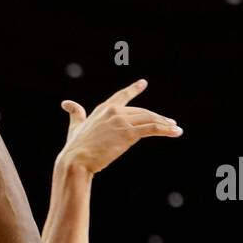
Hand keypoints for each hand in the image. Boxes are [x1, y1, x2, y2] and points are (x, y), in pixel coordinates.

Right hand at [56, 79, 181, 173]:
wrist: (76, 160)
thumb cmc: (75, 147)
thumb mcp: (75, 126)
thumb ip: (75, 113)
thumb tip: (66, 103)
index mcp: (103, 109)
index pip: (121, 96)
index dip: (133, 89)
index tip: (143, 83)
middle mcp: (114, 112)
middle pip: (142, 111)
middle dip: (157, 117)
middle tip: (170, 122)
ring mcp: (122, 121)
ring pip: (150, 119)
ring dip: (165, 123)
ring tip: (175, 128)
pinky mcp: (129, 134)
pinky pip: (152, 128)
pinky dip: (166, 130)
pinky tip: (175, 132)